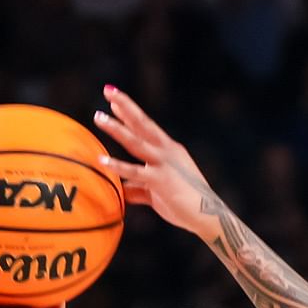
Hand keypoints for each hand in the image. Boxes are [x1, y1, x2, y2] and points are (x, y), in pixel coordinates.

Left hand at [92, 85, 221, 236]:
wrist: (208, 216)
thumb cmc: (185, 205)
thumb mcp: (159, 192)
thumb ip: (139, 189)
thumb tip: (123, 192)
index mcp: (169, 150)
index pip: (146, 126)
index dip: (129, 112)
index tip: (113, 99)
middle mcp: (167, 151)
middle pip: (142, 123)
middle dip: (125, 106)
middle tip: (108, 90)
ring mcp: (164, 163)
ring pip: (136, 141)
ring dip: (117, 128)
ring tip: (99, 117)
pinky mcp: (161, 180)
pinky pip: (135, 172)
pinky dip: (118, 166)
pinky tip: (101, 160)